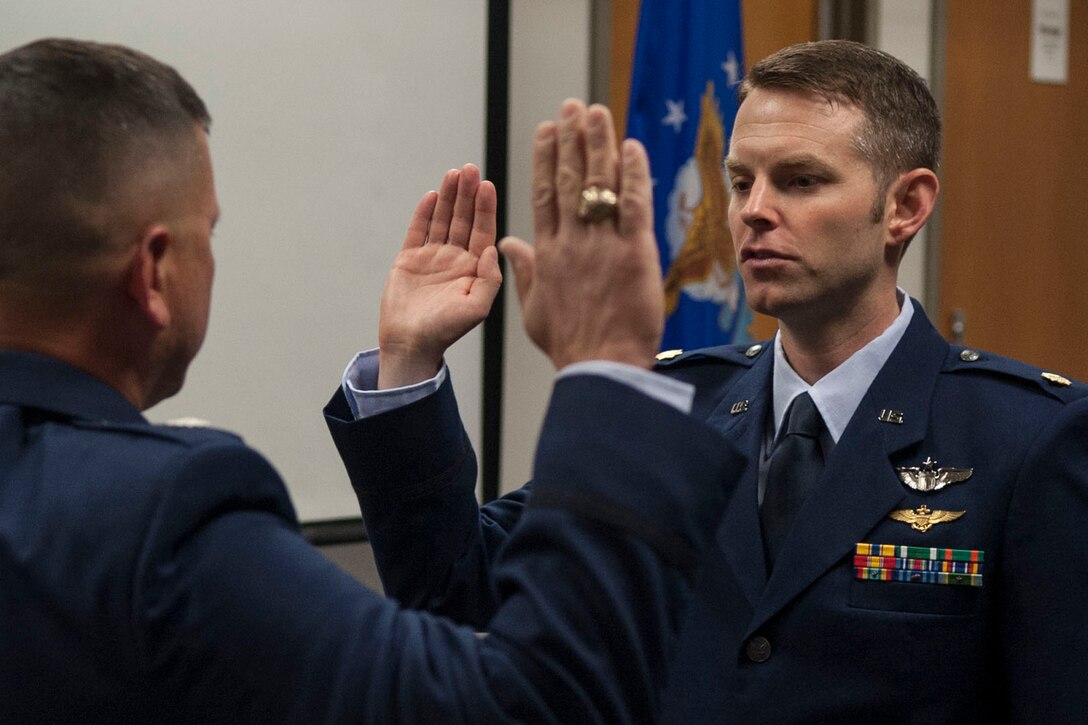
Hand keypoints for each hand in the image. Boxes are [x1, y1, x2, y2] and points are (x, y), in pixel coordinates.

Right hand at [377, 163, 500, 388]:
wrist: (409, 345)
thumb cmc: (445, 332)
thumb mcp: (477, 309)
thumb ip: (489, 279)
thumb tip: (493, 249)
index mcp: (474, 269)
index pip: (483, 231)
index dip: (485, 208)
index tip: (487, 186)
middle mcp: (455, 260)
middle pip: (463, 219)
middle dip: (467, 194)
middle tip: (470, 169)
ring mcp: (432, 258)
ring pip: (442, 220)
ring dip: (448, 197)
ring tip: (453, 174)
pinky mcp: (409, 259)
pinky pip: (417, 230)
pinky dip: (423, 213)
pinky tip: (431, 195)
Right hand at [499, 100, 661, 369]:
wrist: (600, 367)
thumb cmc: (569, 344)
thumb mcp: (534, 309)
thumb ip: (524, 271)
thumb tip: (509, 244)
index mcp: (547, 254)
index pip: (543, 194)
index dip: (545, 158)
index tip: (547, 130)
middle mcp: (571, 242)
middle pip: (568, 179)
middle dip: (571, 139)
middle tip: (573, 106)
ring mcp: (602, 245)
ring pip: (597, 184)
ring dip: (598, 143)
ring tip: (596, 111)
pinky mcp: (634, 253)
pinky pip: (633, 205)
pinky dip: (633, 174)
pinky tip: (632, 147)